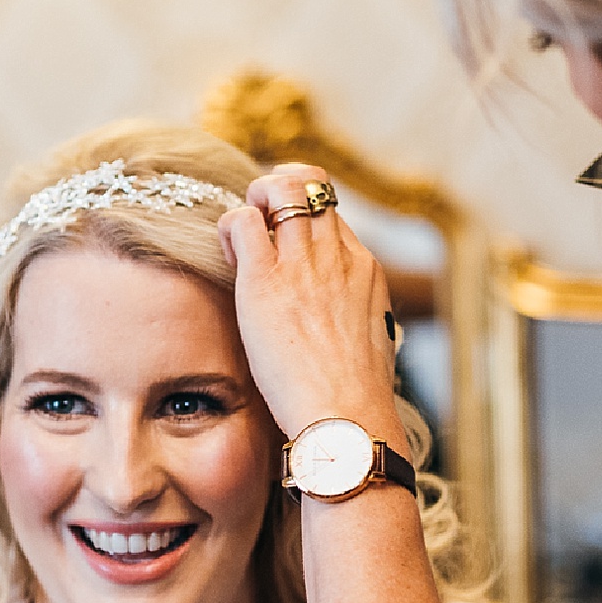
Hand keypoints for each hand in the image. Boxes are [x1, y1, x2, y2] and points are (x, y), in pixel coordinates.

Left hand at [218, 164, 403, 445]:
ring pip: (279, 187)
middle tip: (258, 224)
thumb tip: (340, 325)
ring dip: (254, 201)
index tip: (284, 242)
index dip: (303, 219)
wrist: (347, 417)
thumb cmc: (356, 397)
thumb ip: (355, 318)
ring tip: (242, 239)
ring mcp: (302, 263)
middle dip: (277, 193)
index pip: (331, 215)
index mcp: (364, 269)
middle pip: (309, 185)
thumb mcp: (372, 343)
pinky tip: (229, 257)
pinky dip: (229, 226)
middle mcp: (336, 255)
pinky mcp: (265, 280)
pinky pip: (242, 220)